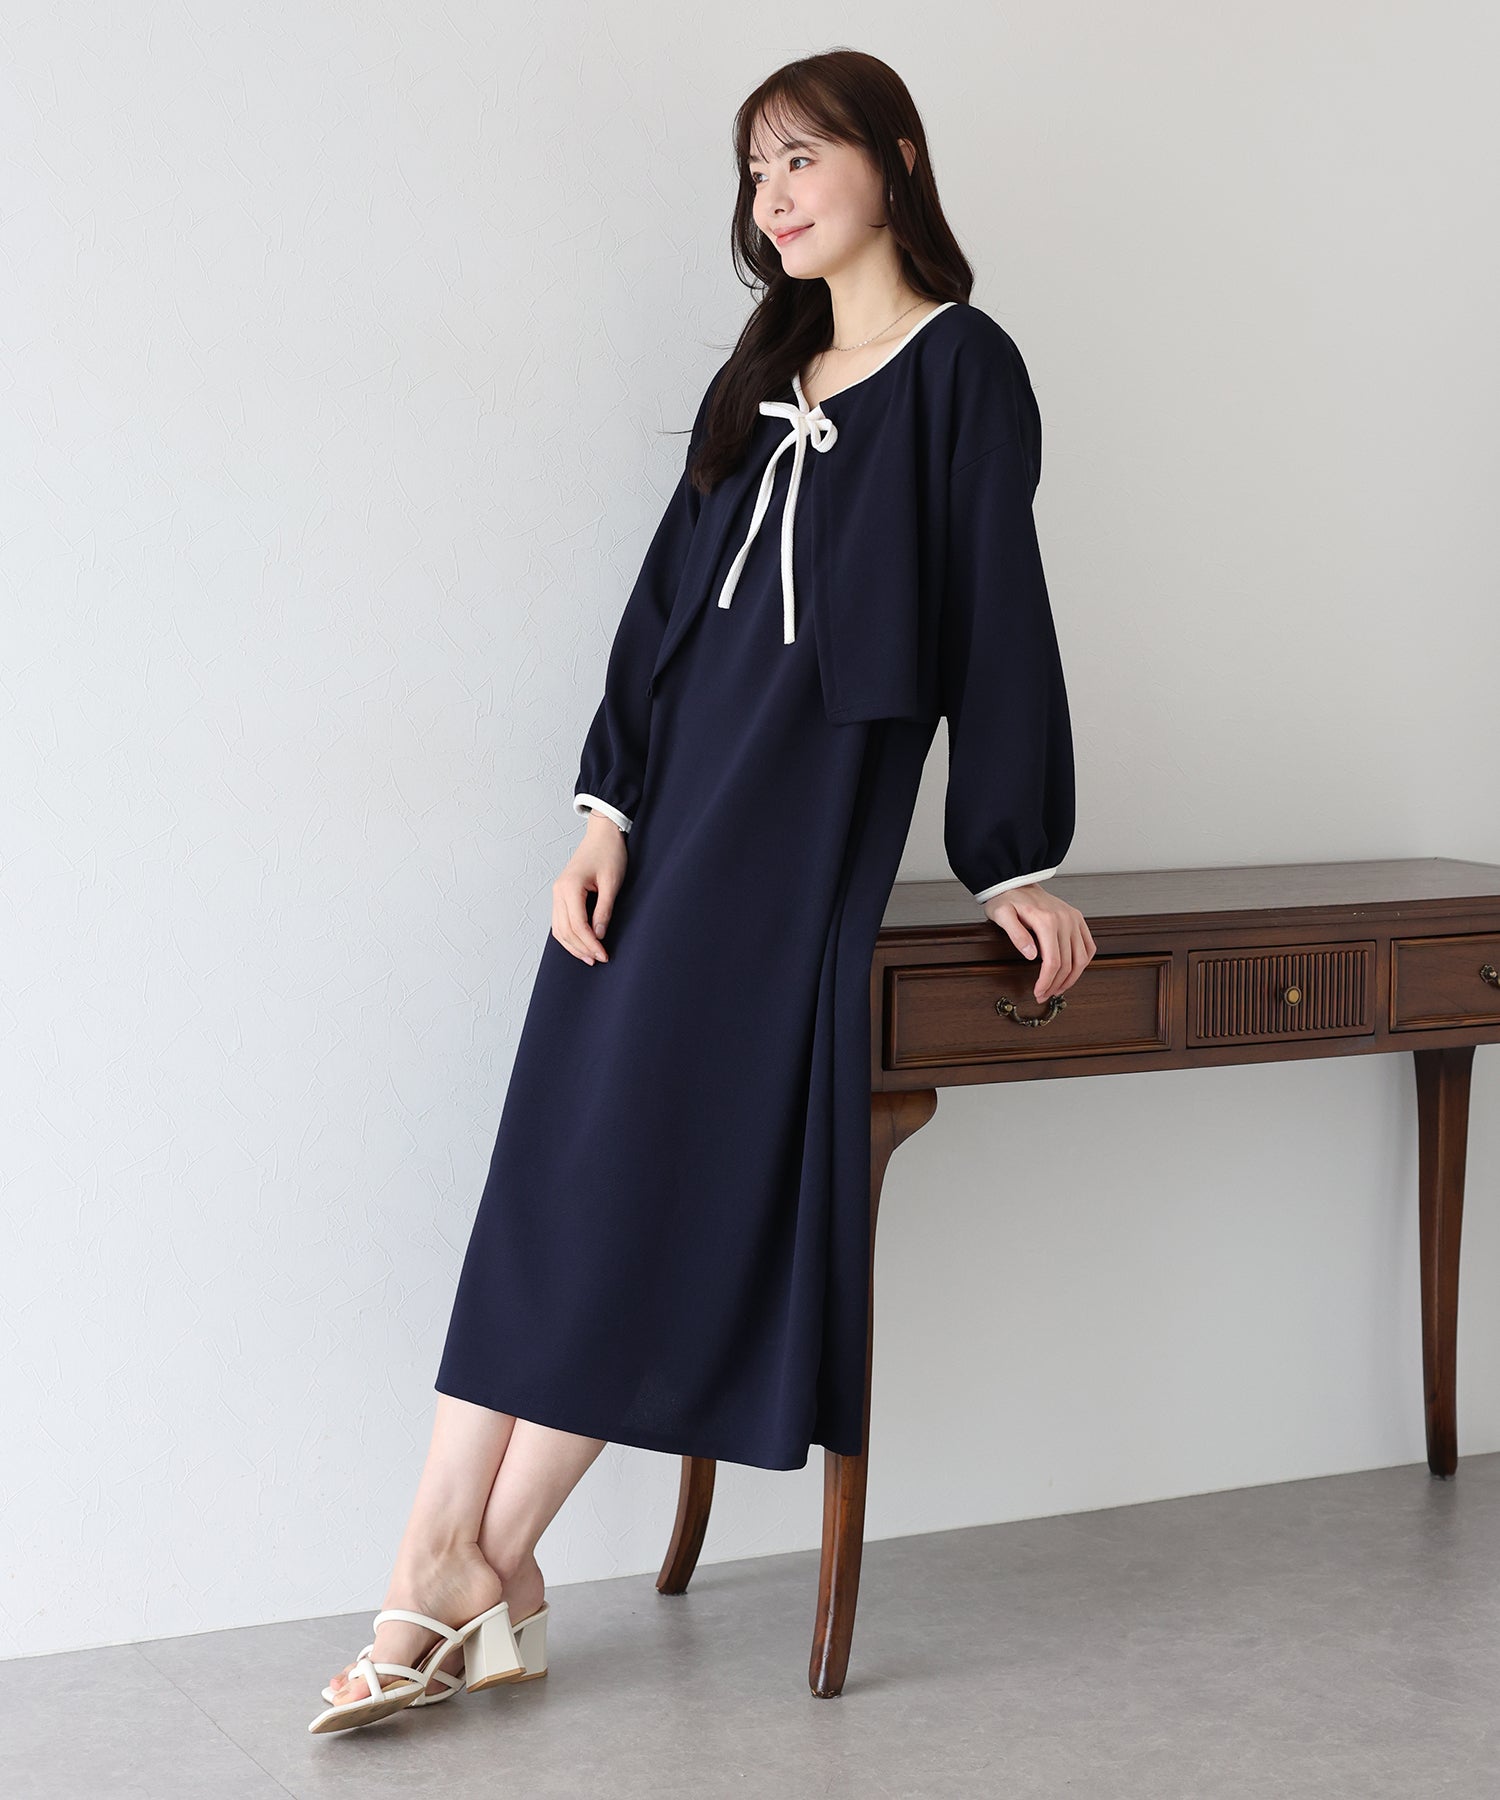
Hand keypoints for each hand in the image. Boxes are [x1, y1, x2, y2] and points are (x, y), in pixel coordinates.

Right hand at [552, 813, 627, 964]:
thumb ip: (604, 910)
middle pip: (565, 930)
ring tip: (589, 957)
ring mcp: (557, 893)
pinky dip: (568, 935)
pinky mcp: (561, 894)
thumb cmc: (609, 854)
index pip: (577, 925)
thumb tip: (599, 935)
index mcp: (570, 887)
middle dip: (581, 948)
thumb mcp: (611, 883)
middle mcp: (558, 891)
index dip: (591, 943)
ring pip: (558, 928)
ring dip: (572, 945)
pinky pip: (559, 921)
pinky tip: (580, 943)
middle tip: (598, 960)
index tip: (604, 955)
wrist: (602, 834)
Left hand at [982, 883, 1095, 1002]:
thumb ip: (1016, 935)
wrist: (1016, 883)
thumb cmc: (1006, 899)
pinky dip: (1084, 962)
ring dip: (1072, 978)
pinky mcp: (1077, 919)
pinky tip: (1073, 971)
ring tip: (1058, 989)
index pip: (1053, 962)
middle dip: (1056, 984)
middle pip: (1068, 963)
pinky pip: (1089, 945)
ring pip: (1082, 958)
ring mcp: (1074, 919)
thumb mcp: (1002, 915)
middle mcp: (1065, 920)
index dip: (1046, 982)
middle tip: (1044, 995)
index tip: (1038, 992)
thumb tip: (1031, 955)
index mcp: (1047, 921)